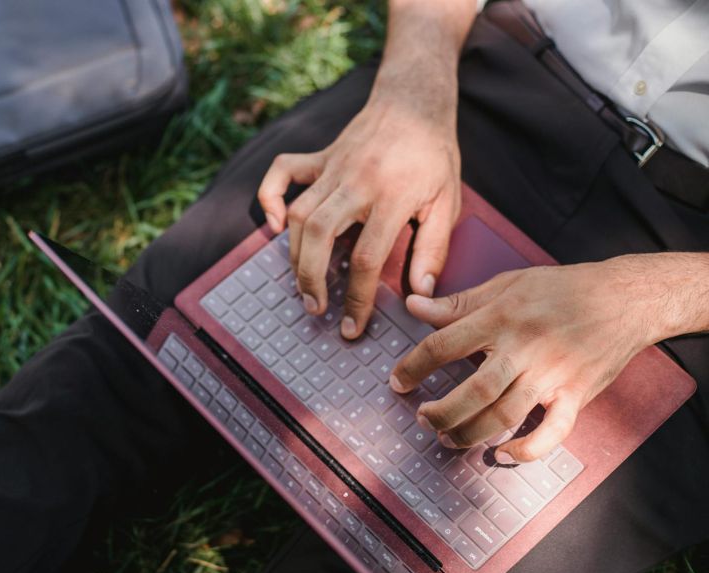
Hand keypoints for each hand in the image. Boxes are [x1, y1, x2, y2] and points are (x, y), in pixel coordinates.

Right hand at [257, 62, 461, 339]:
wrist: (414, 100)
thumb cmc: (434, 156)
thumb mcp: (447, 202)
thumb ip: (433, 250)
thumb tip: (419, 293)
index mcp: (392, 196)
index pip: (367, 258)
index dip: (358, 299)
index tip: (353, 327)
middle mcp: (356, 182)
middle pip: (320, 235)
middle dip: (311, 279)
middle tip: (316, 307)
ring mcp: (332, 167)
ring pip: (299, 213)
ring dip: (294, 254)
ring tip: (304, 284)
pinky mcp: (318, 157)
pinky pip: (281, 172)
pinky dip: (269, 198)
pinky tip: (276, 225)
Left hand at [389, 257, 669, 462]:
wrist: (627, 297)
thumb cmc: (560, 289)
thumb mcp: (506, 285)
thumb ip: (458, 303)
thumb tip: (413, 305)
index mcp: (500, 317)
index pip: (443, 345)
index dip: (413, 367)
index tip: (397, 382)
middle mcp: (524, 349)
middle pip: (472, 392)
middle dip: (440, 412)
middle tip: (423, 418)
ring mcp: (552, 376)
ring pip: (504, 416)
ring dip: (470, 434)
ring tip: (448, 438)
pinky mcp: (576, 396)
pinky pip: (552, 433)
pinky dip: (527, 450)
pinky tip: (503, 453)